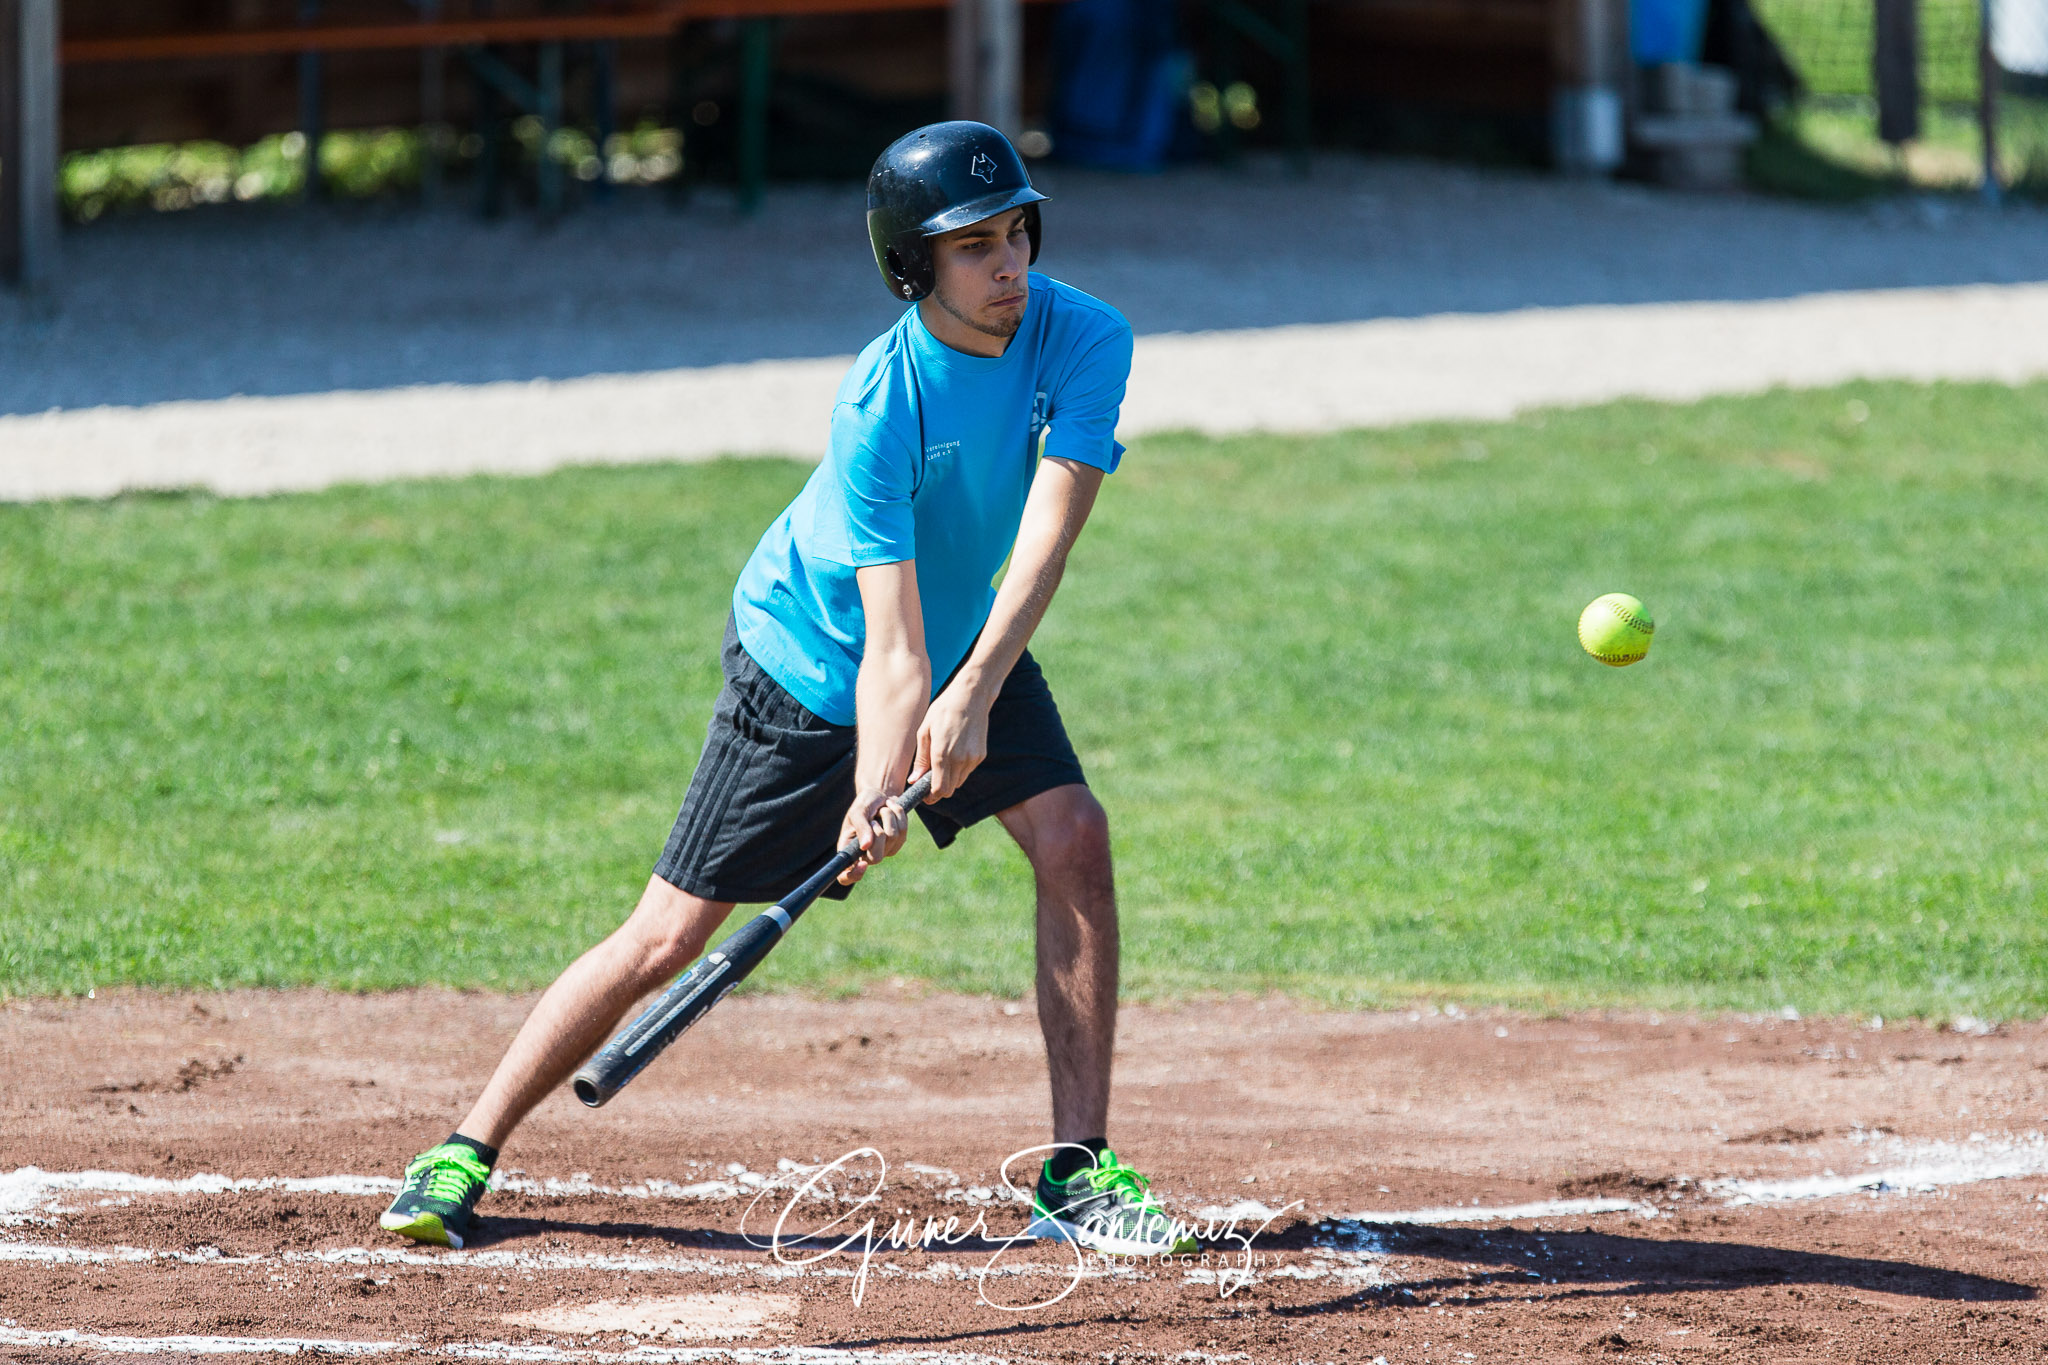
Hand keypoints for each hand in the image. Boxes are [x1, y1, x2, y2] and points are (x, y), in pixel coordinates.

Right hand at [836, 785, 909, 885]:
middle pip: (876, 858)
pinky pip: (903, 831)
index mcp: (848, 850)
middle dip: (878, 833)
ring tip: (881, 809)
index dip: (853, 875)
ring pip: (893, 838)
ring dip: (888, 817)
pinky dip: (898, 815)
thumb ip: (861, 828)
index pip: (845, 876)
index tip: (863, 864)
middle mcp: (865, 855)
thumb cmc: (864, 804)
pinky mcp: (897, 843)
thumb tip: (866, 846)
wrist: (879, 795)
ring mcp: (883, 851)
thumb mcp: (858, 812)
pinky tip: (890, 809)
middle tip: (873, 819)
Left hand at [916, 686, 989, 800]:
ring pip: (959, 782)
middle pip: (950, 789)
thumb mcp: (925, 731)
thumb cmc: (943, 711)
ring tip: (943, 761)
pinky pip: (967, 771)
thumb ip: (921, 759)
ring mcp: (972, 758)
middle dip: (939, 789)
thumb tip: (914, 779)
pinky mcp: (980, 755)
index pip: (940, 789)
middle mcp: (960, 760)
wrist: (971, 697)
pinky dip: (959, 769)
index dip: (932, 796)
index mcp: (942, 754)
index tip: (926, 795)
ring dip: (950, 779)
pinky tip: (955, 752)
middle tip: (930, 780)